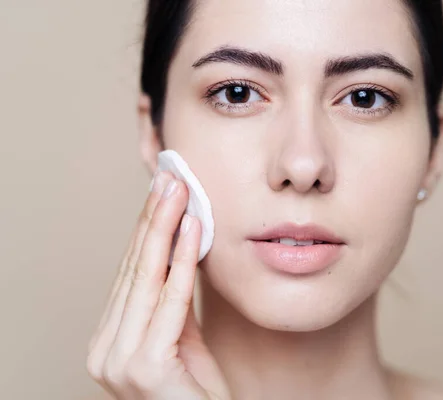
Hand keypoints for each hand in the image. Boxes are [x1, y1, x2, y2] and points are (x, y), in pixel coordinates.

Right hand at [87, 171, 229, 399]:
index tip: (162, 192)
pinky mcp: (142, 367)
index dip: (147, 229)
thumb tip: (180, 244)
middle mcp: (103, 349)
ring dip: (166, 228)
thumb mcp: (181, 335)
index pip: (129, 273)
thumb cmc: (195, 388)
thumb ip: (172, 299)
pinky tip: (192, 230)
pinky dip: (183, 262)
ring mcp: (118, 360)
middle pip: (134, 269)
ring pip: (147, 278)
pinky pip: (170, 301)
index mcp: (107, 340)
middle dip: (154, 219)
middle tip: (170, 178)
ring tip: (179, 192)